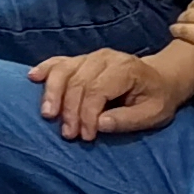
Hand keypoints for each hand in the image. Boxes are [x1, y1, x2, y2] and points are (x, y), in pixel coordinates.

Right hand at [29, 45, 193, 140]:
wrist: (161, 78)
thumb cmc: (157, 99)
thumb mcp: (153, 114)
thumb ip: (127, 119)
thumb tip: (99, 124)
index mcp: (125, 69)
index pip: (98, 90)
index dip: (87, 114)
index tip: (86, 137)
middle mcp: (105, 58)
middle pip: (78, 82)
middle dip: (70, 110)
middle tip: (68, 134)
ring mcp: (91, 56)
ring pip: (64, 70)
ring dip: (52, 93)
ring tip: (47, 114)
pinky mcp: (81, 59)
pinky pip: (59, 61)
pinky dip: (45, 69)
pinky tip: (32, 78)